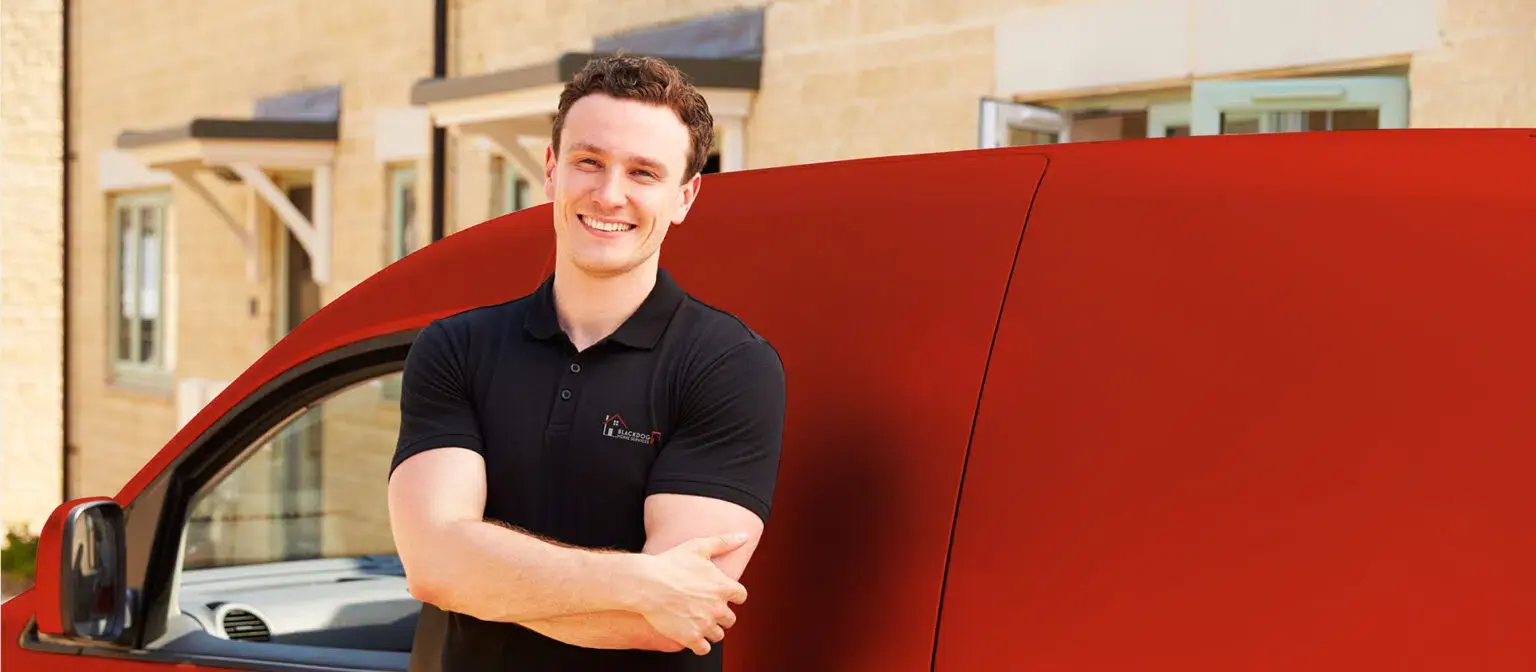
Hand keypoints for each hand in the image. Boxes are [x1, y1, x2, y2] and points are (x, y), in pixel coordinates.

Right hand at [633, 532, 750, 654]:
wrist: (646, 583)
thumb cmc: (670, 563)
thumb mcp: (698, 546)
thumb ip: (724, 542)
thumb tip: (744, 535)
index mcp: (723, 587)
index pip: (741, 596)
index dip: (731, 595)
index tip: (721, 594)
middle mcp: (718, 607)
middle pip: (730, 619)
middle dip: (720, 614)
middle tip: (706, 608)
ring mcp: (704, 624)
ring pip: (718, 635)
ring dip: (711, 629)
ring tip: (698, 621)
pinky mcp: (690, 637)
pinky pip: (704, 649)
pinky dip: (700, 644)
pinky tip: (691, 635)